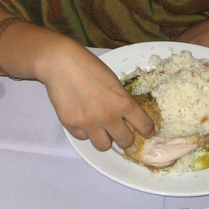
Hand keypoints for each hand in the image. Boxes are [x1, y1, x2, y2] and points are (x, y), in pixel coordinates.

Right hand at [35, 41, 154, 150]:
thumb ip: (120, 99)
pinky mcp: (71, 125)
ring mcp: (89, 123)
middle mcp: (108, 116)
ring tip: (99, 127)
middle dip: (124, 137)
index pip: (144, 126)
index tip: (147, 131)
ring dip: (104, 138)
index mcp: (123, 102)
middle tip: (119, 130)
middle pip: (125, 141)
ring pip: (103, 146)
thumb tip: (125, 114)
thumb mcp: (113, 80)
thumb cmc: (88, 66)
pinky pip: (83, 137)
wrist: (61, 62)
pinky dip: (83, 131)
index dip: (148, 130)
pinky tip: (81, 117)